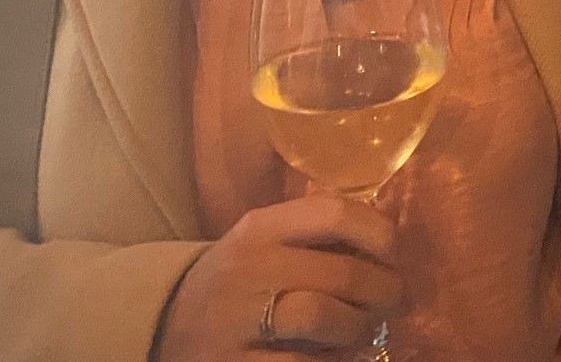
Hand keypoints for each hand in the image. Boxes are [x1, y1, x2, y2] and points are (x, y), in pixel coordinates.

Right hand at [154, 194, 401, 359]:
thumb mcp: (263, 245)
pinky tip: (337, 358)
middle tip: (392, 300)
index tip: (396, 253)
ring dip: (358, 328)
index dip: (380, 233)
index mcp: (259, 229)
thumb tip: (390, 244)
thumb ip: (314, 237)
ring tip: (365, 332)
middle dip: (382, 290)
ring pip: (322, 316)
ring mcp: (237, 322)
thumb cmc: (237, 283)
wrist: (164, 329)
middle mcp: (247, 269)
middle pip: (340, 272)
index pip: (333, 213)